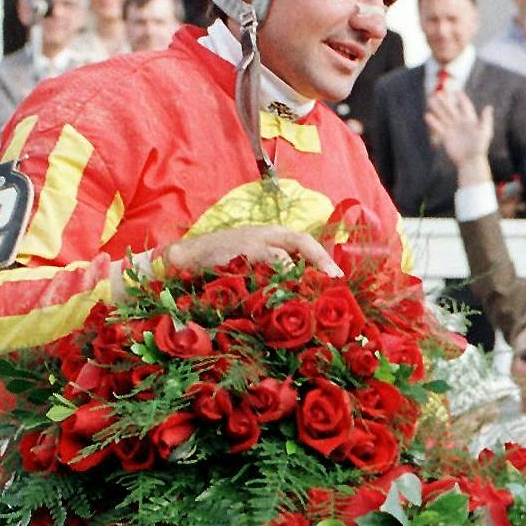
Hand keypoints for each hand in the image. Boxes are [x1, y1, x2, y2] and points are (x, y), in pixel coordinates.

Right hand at [165, 225, 339, 276]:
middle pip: (302, 241)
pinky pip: (266, 262)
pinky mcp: (240, 252)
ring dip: (303, 270)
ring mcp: (253, 241)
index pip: (306, 243)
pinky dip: (278, 275)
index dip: (323, 258)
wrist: (188, 257)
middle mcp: (266, 234)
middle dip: (320, 259)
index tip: (338, 278)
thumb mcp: (255, 262)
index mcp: (273, 236)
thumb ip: (278, 270)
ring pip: (286, 252)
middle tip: (334, 279)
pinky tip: (286, 291)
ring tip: (315, 289)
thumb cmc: (224, 261)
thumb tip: (304, 290)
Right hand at [424, 86, 493, 172]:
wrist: (471, 161)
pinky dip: (433, 122)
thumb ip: (486, 119)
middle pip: (452, 109)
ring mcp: (452, 129)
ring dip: (437, 108)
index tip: (457, 91)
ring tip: (430, 100)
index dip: (462, 98)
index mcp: (470, 120)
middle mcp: (460, 123)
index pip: (465, 106)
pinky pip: (439, 127)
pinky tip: (427, 116)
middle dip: (446, 101)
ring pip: (443, 116)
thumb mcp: (485, 132)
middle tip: (439, 93)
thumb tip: (489, 106)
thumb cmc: (480, 147)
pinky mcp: (446, 136)